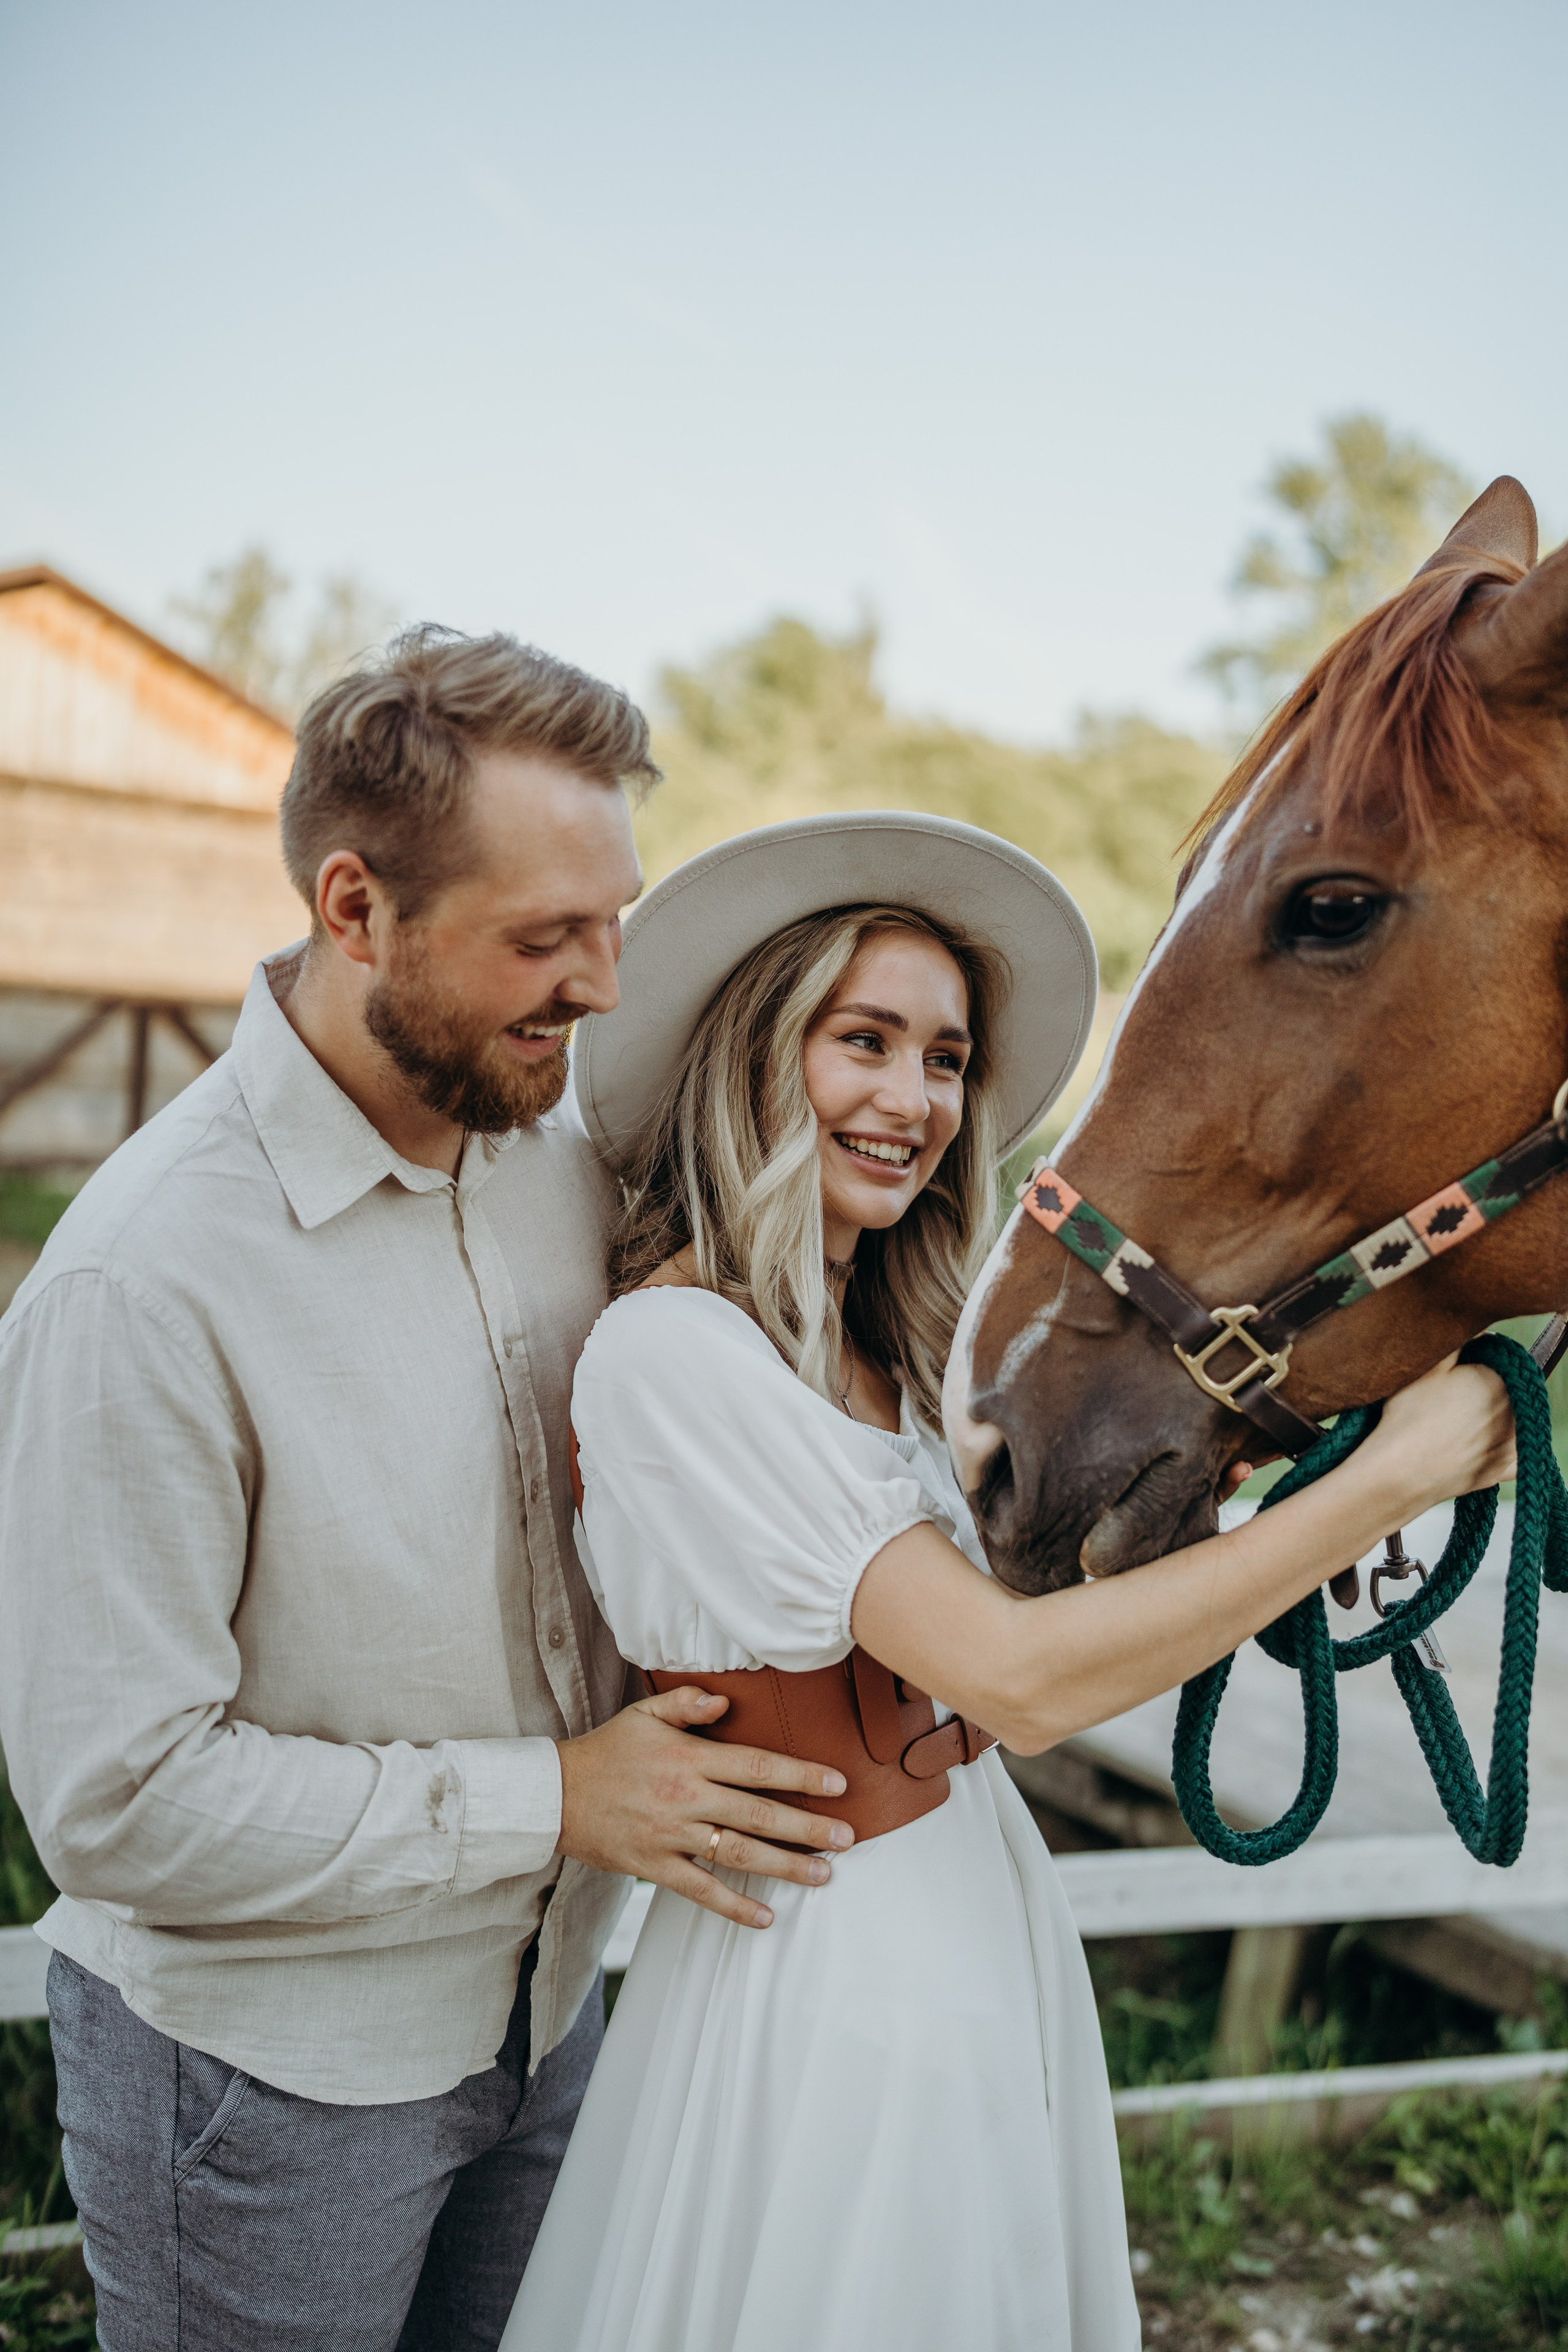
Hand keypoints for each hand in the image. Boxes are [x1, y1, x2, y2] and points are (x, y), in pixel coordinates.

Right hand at [556, 1684, 853, 1929]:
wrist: (553, 1795)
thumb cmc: (606, 1751)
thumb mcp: (644, 1714)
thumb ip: (687, 1703)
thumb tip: (726, 1702)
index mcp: (689, 1759)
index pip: (757, 1766)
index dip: (801, 1774)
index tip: (838, 1783)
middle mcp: (686, 1799)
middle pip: (758, 1814)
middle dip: (808, 1827)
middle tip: (848, 1837)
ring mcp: (671, 1836)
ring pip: (738, 1854)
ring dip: (785, 1866)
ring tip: (824, 1873)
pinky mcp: (654, 1867)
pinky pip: (701, 1891)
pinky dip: (735, 1906)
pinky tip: (767, 1916)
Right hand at [1365, 1353, 1516, 1513]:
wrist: (1400, 1471)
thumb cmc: (1409, 1418)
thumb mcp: (1427, 1367)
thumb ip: (1456, 1340)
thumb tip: (1475, 1325)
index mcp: (1499, 1379)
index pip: (1497, 1362)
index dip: (1474, 1365)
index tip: (1453, 1375)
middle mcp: (1515, 1410)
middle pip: (1506, 1391)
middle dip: (1485, 1391)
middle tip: (1451, 1400)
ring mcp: (1513, 1442)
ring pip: (1512, 1421)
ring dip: (1496, 1419)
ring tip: (1458, 1424)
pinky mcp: (1506, 1469)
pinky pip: (1514, 1454)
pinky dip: (1501, 1449)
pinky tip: (1476, 1446)